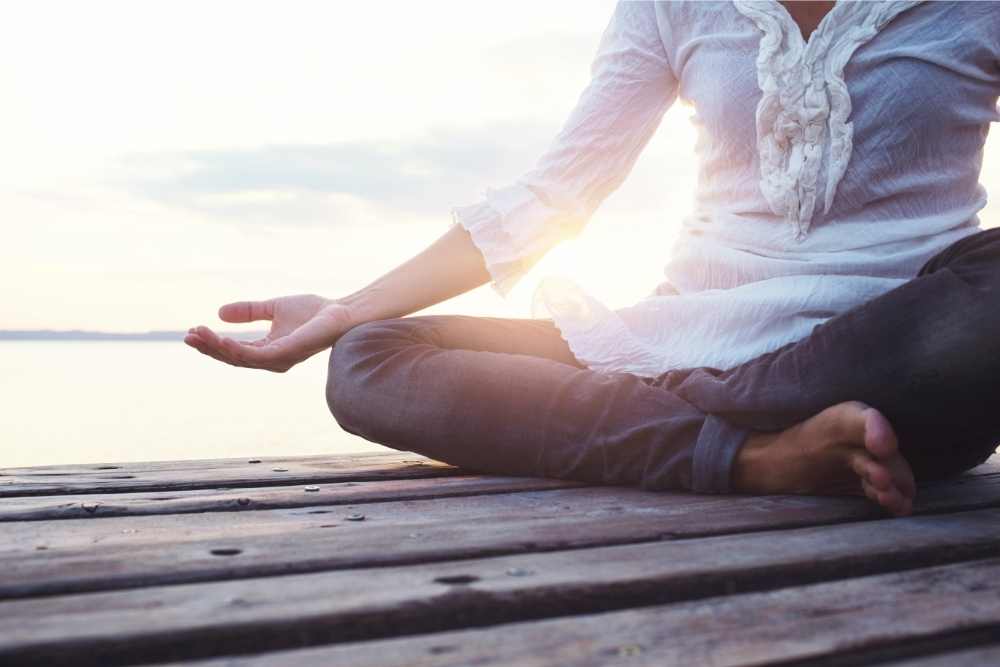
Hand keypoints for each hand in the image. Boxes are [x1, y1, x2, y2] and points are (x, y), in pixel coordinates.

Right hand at [185, 294, 356, 371]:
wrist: (339, 311)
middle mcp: (272, 359)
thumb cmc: (313, 311)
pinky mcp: (286, 354)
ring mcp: (278, 359)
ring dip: (216, 347)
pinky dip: (236, 348)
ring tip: (198, 334)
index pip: (235, 350)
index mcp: (268, 350)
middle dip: (209, 348)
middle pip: (233, 358)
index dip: (213, 342)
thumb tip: (219, 313)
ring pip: (239, 358)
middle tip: (188, 336)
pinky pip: (255, 356)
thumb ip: (248, 311)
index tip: (193, 330)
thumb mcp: (272, 308)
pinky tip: (222, 339)